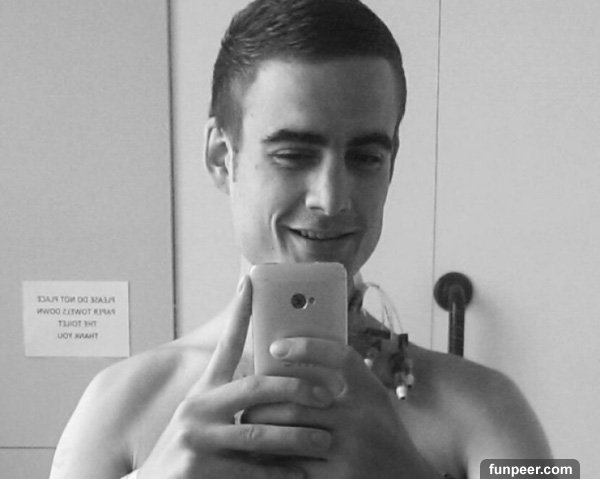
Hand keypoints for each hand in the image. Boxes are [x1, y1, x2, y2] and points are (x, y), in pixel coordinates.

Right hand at [137, 278, 334, 478]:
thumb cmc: (191, 450)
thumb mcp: (205, 418)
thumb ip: (232, 400)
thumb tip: (273, 383)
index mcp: (203, 391)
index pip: (225, 345)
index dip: (239, 313)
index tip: (251, 281)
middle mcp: (197, 407)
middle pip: (255, 387)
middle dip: (295, 388)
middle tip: (327, 394)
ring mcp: (194, 438)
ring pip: (258, 432)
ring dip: (297, 437)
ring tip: (325, 439)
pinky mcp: (195, 469)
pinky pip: (250, 470)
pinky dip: (279, 473)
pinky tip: (301, 473)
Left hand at [244, 337, 437, 478]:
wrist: (405, 478)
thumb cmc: (383, 434)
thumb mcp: (373, 399)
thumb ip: (345, 379)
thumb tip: (295, 357)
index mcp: (370, 392)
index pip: (341, 357)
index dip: (308, 347)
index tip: (276, 347)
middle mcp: (362, 418)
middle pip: (300, 399)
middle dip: (266, 400)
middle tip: (247, 402)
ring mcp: (351, 450)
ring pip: (291, 432)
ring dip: (263, 429)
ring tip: (248, 425)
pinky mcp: (339, 478)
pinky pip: (295, 465)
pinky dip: (274, 459)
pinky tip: (261, 454)